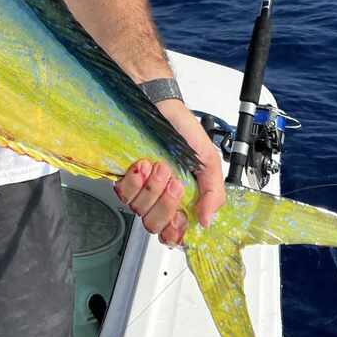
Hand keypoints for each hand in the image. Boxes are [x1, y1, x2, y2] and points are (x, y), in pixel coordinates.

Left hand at [114, 99, 225, 246]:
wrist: (158, 103)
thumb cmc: (182, 129)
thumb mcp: (208, 159)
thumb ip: (213, 191)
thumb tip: (207, 220)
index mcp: (181, 198)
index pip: (174, 232)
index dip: (175, 233)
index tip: (180, 219)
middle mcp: (158, 196)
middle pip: (155, 225)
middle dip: (166, 205)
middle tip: (175, 182)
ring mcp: (140, 187)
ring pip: (139, 209)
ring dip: (152, 189)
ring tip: (160, 166)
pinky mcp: (123, 175)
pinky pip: (123, 192)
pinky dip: (134, 181)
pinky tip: (142, 165)